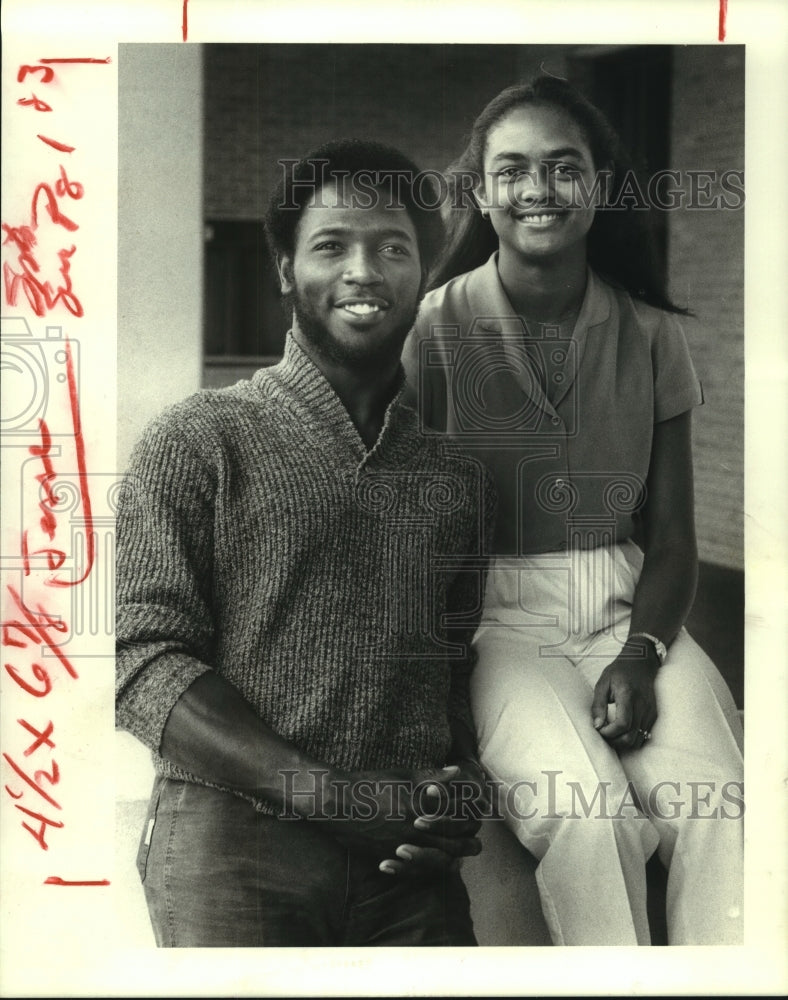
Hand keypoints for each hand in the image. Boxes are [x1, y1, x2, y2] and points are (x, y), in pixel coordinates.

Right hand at [321, 765, 481, 870]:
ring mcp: (400, 846)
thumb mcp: (403, 775)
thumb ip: (432, 776)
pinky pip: (413, 872)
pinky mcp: (387, 857)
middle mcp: (413, 830)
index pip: (456, 819)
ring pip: (436, 862)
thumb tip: (457, 772)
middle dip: (467, 845)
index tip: (476, 817)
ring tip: (458, 859)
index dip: (470, 820)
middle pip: (451, 845)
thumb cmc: (370, 784)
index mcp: (420, 807)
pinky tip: (431, 867)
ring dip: (451, 860)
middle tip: (474, 843)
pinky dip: (425, 870)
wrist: (337, 803)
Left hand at [591, 641, 658, 751]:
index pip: (622, 724)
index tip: (599, 729)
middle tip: (604, 733)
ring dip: (623, 742)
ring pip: (638, 740)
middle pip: (630, 737)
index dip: (609, 733)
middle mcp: (642, 706)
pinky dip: (632, 738)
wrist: (641, 663)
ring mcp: (650, 712)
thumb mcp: (603, 684)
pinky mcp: (654, 716)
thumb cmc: (620, 672)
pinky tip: (622, 731)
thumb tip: (596, 726)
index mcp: (628, 696)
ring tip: (612, 733)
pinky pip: (644, 735)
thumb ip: (598, 705)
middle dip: (614, 741)